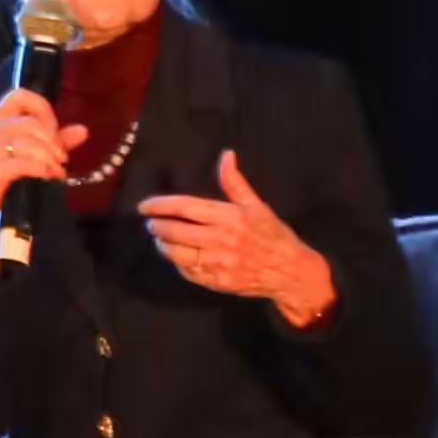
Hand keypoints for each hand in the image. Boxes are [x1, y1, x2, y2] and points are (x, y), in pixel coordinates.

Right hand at [0, 80, 79, 220]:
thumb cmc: (14, 178)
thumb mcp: (38, 154)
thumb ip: (57, 141)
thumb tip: (83, 130)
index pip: (18, 97)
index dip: (43, 110)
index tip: (55, 130)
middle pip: (27, 122)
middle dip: (53, 140)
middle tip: (62, 157)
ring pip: (26, 142)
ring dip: (50, 157)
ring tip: (58, 168)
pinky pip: (22, 163)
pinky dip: (42, 169)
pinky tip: (51, 176)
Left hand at [134, 149, 336, 323]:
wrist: (292, 272)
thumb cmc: (274, 235)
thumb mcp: (257, 206)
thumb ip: (235, 182)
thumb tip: (226, 155)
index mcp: (230, 218)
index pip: (185, 208)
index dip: (160, 205)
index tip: (145, 206)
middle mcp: (221, 240)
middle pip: (174, 231)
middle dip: (157, 225)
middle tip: (151, 222)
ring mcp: (218, 264)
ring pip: (175, 254)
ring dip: (163, 245)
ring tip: (161, 238)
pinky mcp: (216, 282)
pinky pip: (187, 272)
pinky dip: (178, 263)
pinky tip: (178, 255)